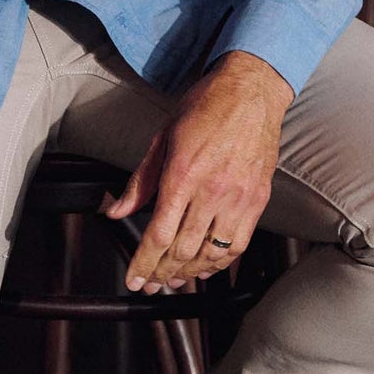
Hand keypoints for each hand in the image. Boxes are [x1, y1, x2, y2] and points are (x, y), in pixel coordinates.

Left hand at [104, 51, 291, 293]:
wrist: (251, 90)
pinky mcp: (258, 201)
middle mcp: (212, 190)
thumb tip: (116, 210)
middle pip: (182, 250)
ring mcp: (238, 198)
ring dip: (188, 274)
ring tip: (173, 279)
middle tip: (150, 283)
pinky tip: (205, 267)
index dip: (143, 264)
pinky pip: (237, 246)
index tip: (134, 280)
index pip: (158, 233)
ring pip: (210, 254)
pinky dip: (219, 263)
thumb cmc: (207, 105)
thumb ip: (140, 179)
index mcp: (183, 173)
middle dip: (161, 273)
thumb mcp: (164, 136)